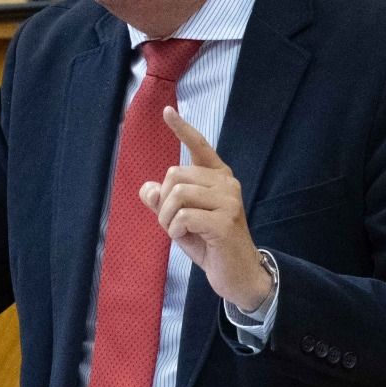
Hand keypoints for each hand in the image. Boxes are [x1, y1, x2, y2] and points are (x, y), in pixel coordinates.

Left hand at [139, 106, 272, 311]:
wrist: (237, 275)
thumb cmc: (209, 244)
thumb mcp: (181, 221)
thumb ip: (164, 203)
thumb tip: (148, 188)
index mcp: (218, 178)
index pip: (200, 146)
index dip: (182, 129)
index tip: (167, 111)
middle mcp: (227, 183)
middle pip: (175, 174)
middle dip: (163, 201)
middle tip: (170, 223)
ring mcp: (228, 201)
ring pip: (178, 194)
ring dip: (167, 217)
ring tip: (177, 231)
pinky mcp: (224, 221)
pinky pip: (183, 216)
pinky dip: (174, 230)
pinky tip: (184, 238)